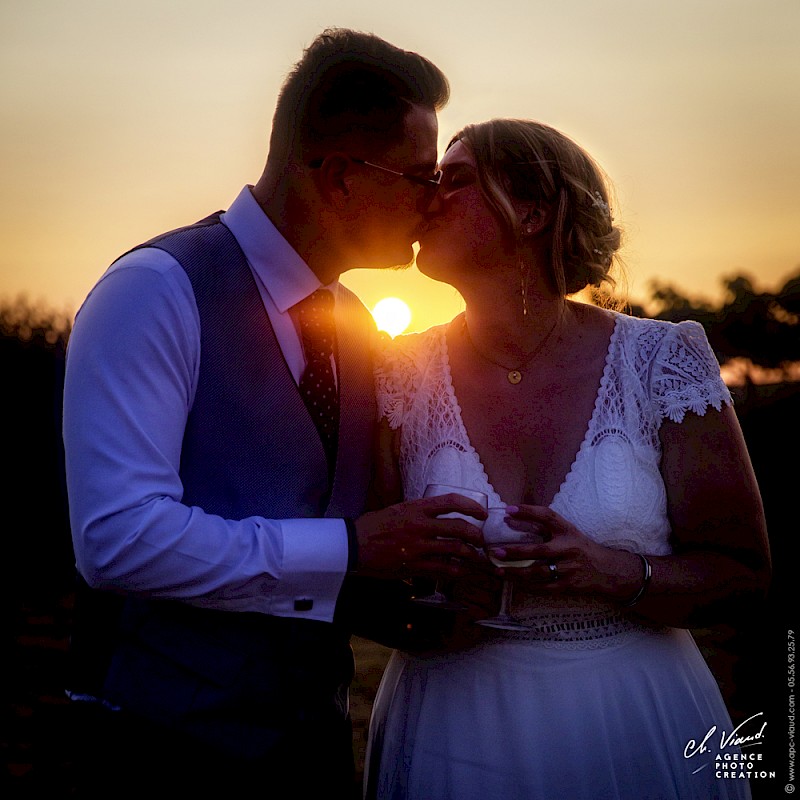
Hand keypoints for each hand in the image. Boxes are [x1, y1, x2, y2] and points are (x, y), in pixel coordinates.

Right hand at [354, 495, 486, 579]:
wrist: (353, 545)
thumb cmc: (373, 526)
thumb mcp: (397, 510)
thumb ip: (419, 512)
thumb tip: (437, 516)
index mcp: (416, 507)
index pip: (451, 501)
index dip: (472, 506)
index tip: (482, 513)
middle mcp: (420, 525)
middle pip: (460, 527)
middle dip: (477, 536)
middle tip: (482, 541)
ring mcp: (418, 546)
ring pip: (455, 550)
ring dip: (471, 556)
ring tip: (477, 559)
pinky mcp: (414, 565)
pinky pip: (443, 569)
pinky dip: (456, 571)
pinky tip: (461, 572)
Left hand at [491, 505, 641, 600]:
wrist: (608, 570)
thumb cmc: (581, 548)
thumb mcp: (568, 532)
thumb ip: (544, 527)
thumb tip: (511, 519)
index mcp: (567, 531)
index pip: (547, 516)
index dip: (528, 512)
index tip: (508, 510)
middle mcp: (569, 548)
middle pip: (539, 550)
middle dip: (515, 551)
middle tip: (496, 551)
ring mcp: (569, 568)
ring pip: (538, 572)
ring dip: (516, 572)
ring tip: (499, 570)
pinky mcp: (568, 586)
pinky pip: (544, 587)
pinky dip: (528, 586)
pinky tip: (515, 584)